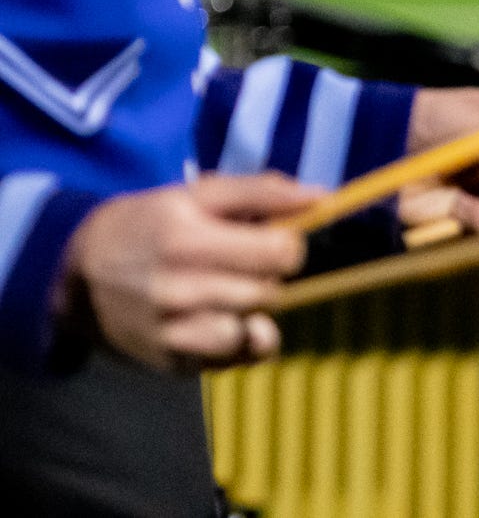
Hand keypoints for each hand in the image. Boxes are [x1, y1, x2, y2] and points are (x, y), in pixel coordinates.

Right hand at [62, 172, 311, 372]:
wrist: (78, 275)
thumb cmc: (149, 225)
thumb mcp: (196, 194)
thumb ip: (263, 192)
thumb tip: (324, 196)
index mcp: (186, 238)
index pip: (281, 252)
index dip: (288, 244)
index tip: (271, 238)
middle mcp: (177, 289)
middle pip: (271, 291)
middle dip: (269, 275)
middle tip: (241, 264)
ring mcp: (172, 332)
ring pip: (257, 328)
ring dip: (254, 309)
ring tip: (226, 291)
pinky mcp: (172, 361)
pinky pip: (238, 358)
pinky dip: (243, 341)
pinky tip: (224, 319)